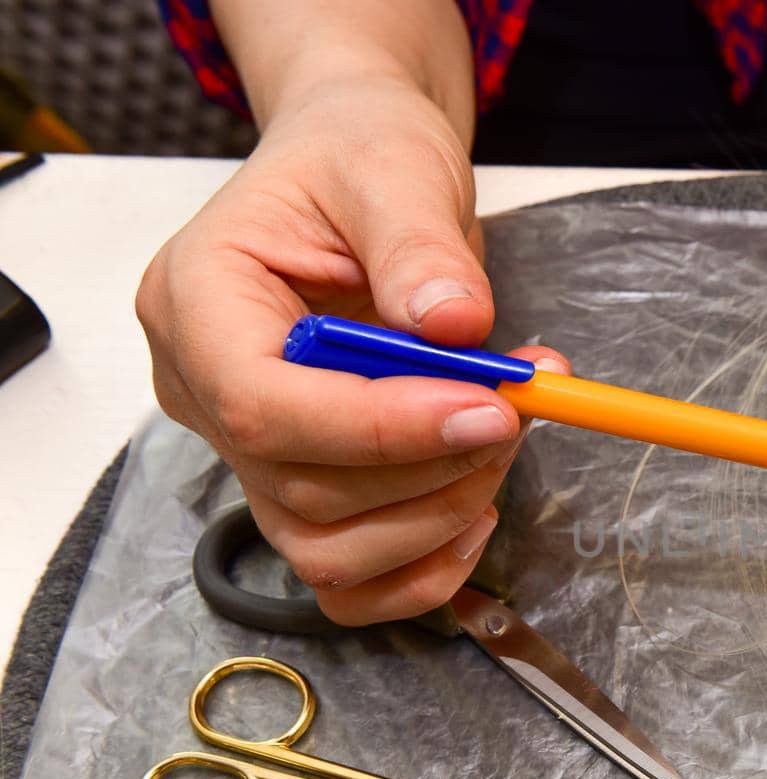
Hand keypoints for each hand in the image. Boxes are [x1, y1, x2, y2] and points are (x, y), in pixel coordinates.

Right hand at [137, 77, 569, 625]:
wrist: (359, 176)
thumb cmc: (358, 161)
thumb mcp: (393, 168)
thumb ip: (419, 246)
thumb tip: (457, 325)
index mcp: (196, 301)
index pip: (266, 408)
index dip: (382, 428)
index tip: (490, 410)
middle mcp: (203, 389)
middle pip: (304, 490)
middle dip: (433, 467)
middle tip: (518, 407)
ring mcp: (246, 450)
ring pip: (325, 551)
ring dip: (436, 518)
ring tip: (503, 437)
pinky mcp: (299, 487)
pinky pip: (347, 577)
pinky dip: (421, 570)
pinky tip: (476, 509)